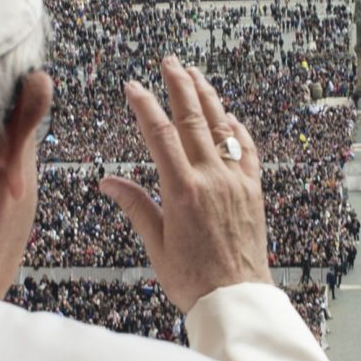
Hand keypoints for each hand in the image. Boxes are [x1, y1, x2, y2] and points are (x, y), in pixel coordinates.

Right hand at [100, 57, 271, 314]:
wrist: (237, 298)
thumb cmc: (193, 279)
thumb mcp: (156, 244)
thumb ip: (135, 206)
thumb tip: (107, 182)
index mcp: (183, 190)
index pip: (160, 134)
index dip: (145, 106)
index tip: (133, 86)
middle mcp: (212, 179)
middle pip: (194, 120)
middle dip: (180, 86)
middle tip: (170, 62)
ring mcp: (237, 182)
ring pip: (222, 128)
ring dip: (208, 98)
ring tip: (196, 75)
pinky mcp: (254, 191)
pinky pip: (248, 150)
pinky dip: (237, 129)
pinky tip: (229, 116)